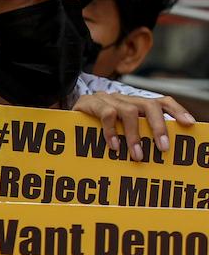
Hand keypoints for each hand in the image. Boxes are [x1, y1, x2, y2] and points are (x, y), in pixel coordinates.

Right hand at [72, 93, 194, 161]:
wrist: (64, 115)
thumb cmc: (94, 128)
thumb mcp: (118, 130)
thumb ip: (135, 134)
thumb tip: (158, 153)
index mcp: (135, 104)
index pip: (162, 102)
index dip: (177, 111)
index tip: (189, 124)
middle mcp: (125, 99)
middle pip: (150, 105)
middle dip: (159, 127)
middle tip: (163, 149)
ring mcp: (108, 100)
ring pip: (130, 112)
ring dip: (135, 136)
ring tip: (137, 155)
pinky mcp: (91, 104)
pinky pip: (107, 116)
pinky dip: (112, 132)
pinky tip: (113, 147)